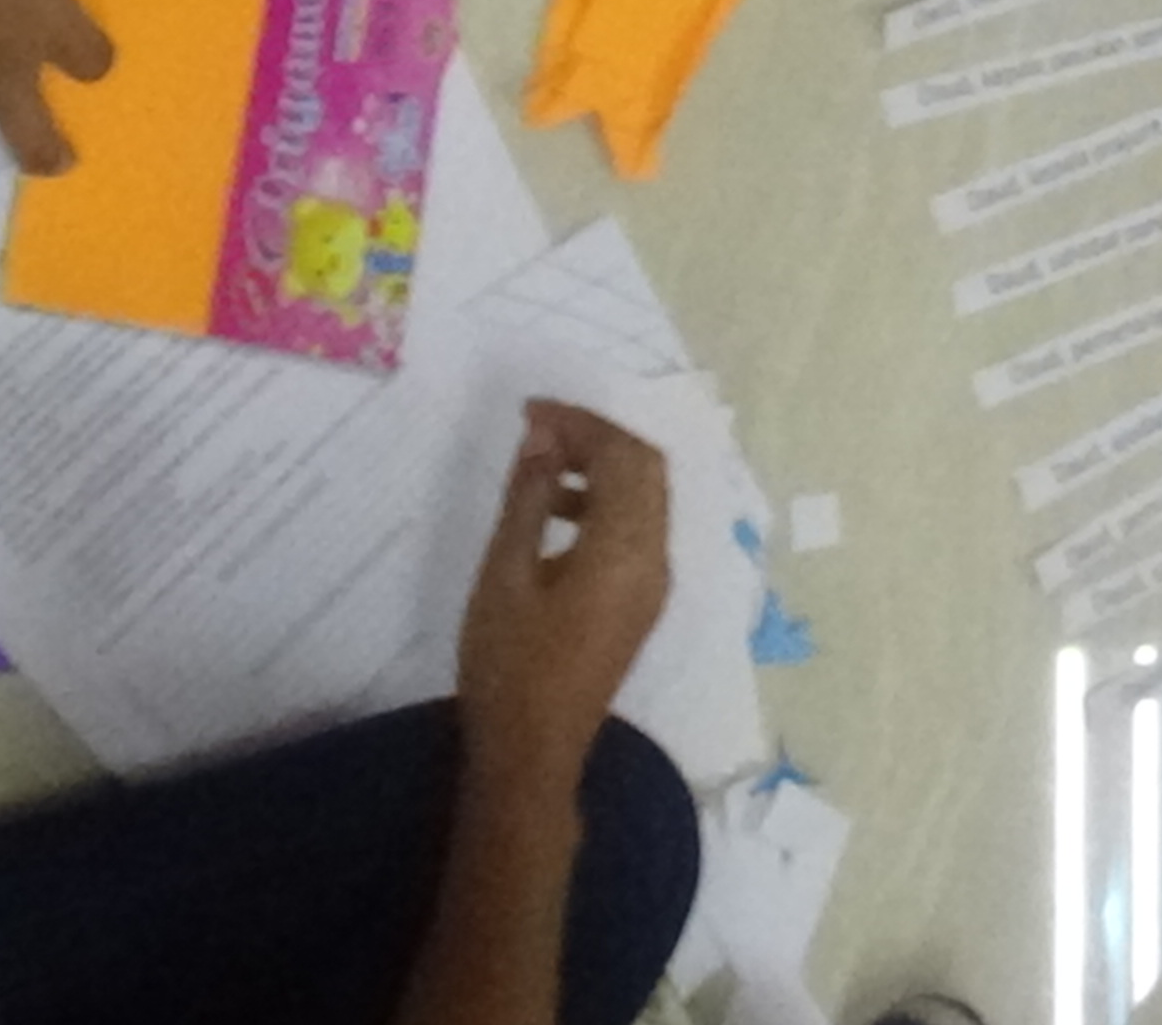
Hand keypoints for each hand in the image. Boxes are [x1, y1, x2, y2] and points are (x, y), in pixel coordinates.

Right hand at [456, 402, 674, 789]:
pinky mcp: (640, 603)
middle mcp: (656, 559)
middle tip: (540, 428)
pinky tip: (553, 512)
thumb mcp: (506, 574)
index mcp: (627, 549)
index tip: (532, 410)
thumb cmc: (509, 664)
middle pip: (646, 471)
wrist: (532, 751)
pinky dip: (604, 506)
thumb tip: (542, 433)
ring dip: (601, 470)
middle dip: (598, 438)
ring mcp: (653, 584)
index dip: (584, 422)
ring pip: (645, 500)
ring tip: (539, 464)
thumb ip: (528, 498)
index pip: (625, 456)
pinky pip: (637, 532)